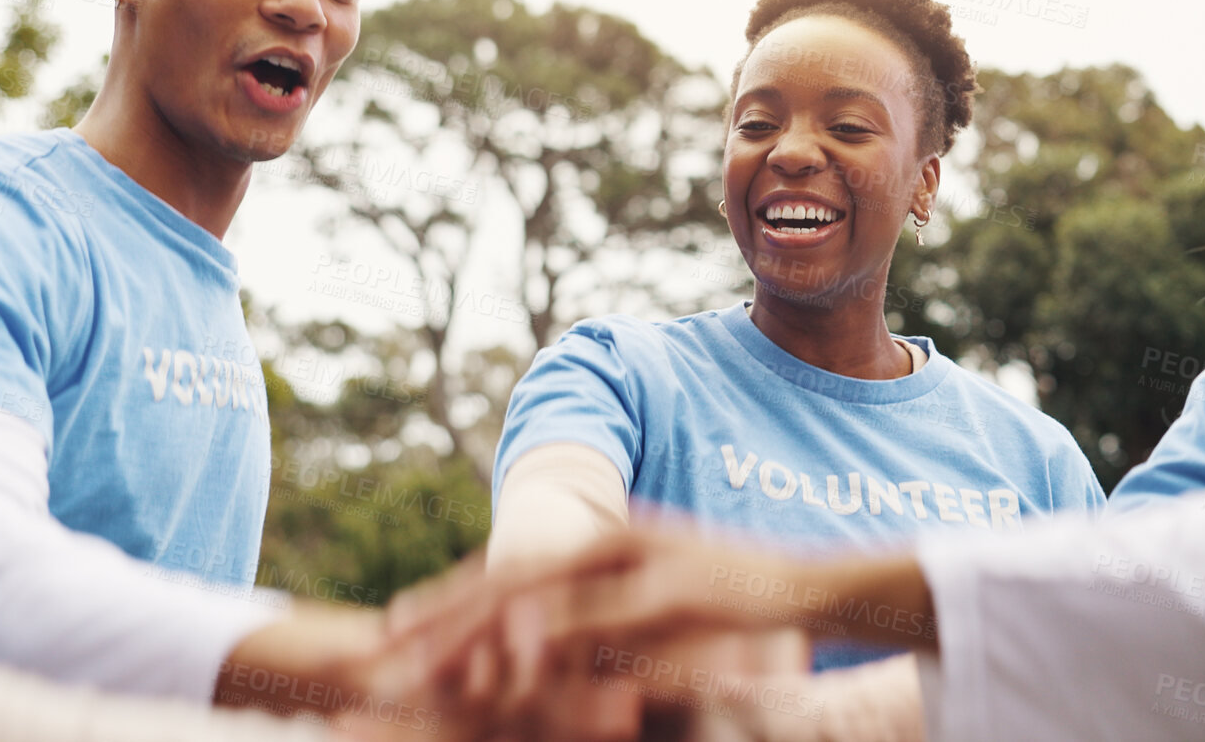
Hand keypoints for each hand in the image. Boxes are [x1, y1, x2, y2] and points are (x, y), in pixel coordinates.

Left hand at [395, 521, 929, 732]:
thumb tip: (555, 650)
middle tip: (382, 649)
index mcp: (609, 540)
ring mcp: (643, 560)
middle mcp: (616, 539)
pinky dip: (552, 638)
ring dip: (478, 631)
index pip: (516, 568)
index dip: (451, 598)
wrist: (821, 585)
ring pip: (541, 593)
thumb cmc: (743, 605)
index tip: (396, 629)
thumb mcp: (665, 612)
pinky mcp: (672, 588)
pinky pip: (600, 616)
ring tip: (424, 665)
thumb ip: (612, 622)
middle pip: (511, 575)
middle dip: (442, 615)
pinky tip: (511, 662)